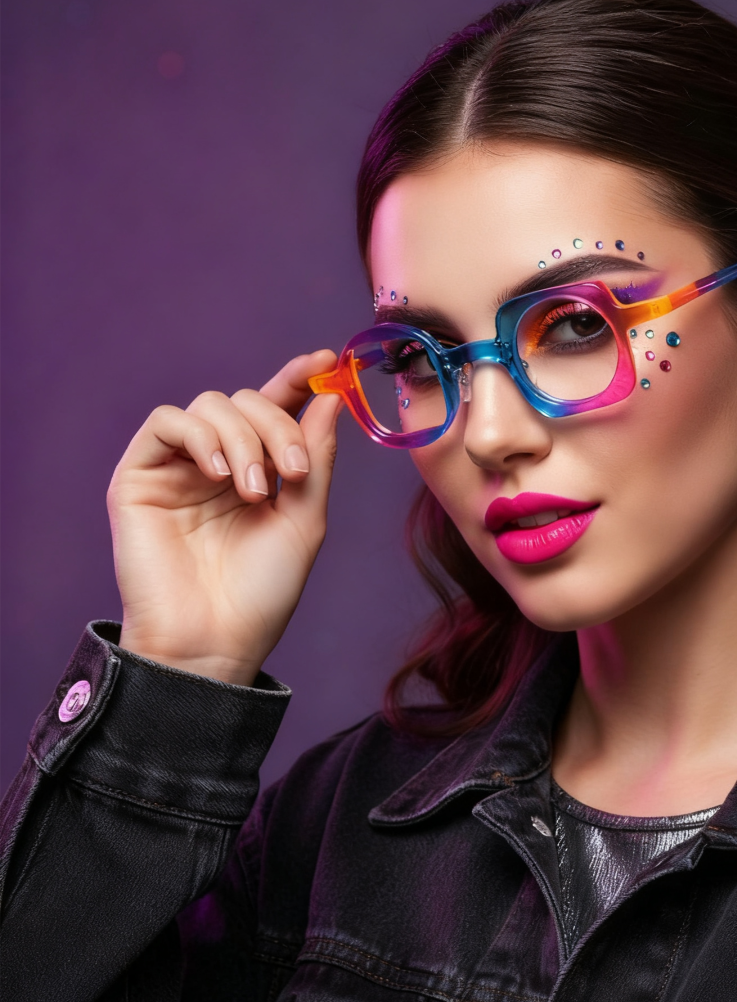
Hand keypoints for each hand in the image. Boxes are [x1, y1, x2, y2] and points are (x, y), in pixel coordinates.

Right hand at [107, 351, 341, 684]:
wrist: (215, 640)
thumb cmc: (262, 591)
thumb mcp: (305, 519)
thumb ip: (316, 456)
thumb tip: (331, 396)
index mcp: (260, 470)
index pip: (277, 408)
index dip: (298, 380)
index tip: (324, 361)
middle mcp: (219, 462)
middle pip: (248, 401)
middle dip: (278, 426)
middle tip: (294, 472)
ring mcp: (179, 467)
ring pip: (211, 406)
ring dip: (244, 439)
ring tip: (253, 491)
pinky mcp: (140, 475)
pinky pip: (167, 422)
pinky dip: (199, 437)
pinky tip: (219, 474)